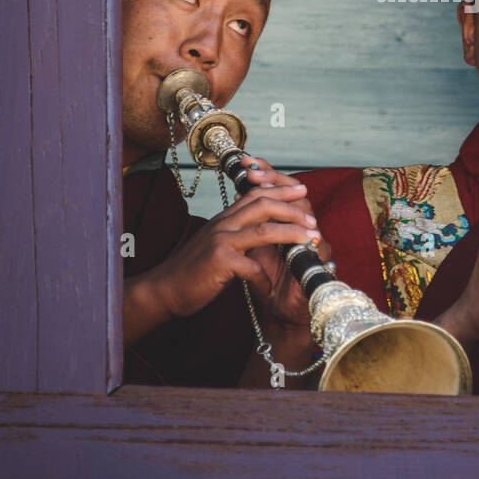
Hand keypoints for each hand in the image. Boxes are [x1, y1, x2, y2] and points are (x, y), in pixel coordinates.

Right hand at [151, 155, 327, 323]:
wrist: (165, 289)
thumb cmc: (194, 271)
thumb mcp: (216, 244)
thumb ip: (236, 233)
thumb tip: (260, 226)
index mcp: (224, 219)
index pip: (256, 194)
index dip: (280, 189)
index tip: (302, 189)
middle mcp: (223, 224)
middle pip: (263, 203)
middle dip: (292, 207)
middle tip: (313, 217)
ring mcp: (221, 241)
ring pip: (263, 229)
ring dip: (292, 233)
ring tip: (311, 239)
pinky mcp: (219, 261)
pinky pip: (251, 267)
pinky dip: (265, 277)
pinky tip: (271, 287)